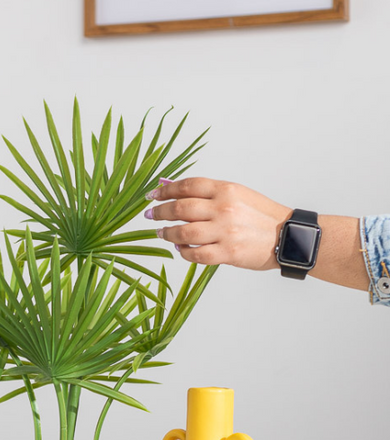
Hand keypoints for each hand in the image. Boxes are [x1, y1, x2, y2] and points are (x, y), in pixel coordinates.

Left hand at [144, 178, 290, 270]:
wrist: (289, 236)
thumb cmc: (260, 216)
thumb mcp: (237, 195)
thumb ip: (207, 194)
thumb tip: (173, 189)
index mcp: (226, 189)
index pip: (187, 185)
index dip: (165, 190)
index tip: (152, 195)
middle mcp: (224, 208)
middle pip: (180, 208)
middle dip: (160, 212)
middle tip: (150, 216)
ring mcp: (225, 231)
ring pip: (183, 232)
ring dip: (167, 233)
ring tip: (161, 233)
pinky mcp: (228, 253)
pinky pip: (195, 254)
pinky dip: (183, 252)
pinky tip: (180, 249)